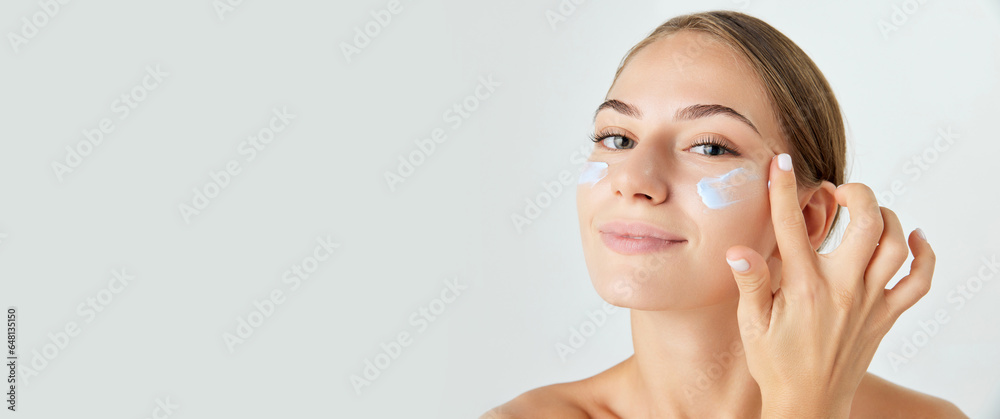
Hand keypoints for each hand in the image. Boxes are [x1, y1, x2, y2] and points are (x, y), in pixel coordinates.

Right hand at [724, 153, 935, 416]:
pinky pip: (918, 281)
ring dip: (885, 217)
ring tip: (865, 211)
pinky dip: (923, 254)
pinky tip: (913, 237)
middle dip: (855, 194)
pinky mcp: (885, 317)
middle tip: (836, 191)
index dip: (784, 189)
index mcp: (803, 287)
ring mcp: (869, 302)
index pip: (792, 226)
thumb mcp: (752, 324)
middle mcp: (842, 290)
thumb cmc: (776, 364)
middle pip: (866, 223)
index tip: (781, 163)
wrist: (809, 404)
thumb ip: (751, 283)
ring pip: (895, 245)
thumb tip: (738, 250)